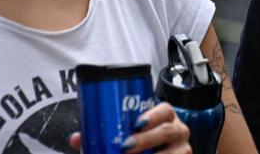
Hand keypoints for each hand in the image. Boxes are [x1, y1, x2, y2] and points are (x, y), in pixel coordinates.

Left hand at [68, 102, 190, 152]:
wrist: (157, 149)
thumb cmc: (142, 141)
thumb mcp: (127, 134)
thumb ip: (103, 135)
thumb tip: (77, 138)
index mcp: (165, 118)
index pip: (165, 110)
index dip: (152, 115)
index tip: (135, 124)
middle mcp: (178, 131)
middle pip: (167, 131)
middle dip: (146, 140)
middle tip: (125, 147)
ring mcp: (183, 149)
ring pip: (175, 152)